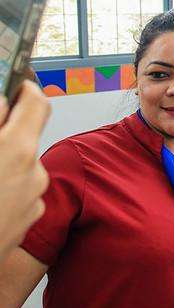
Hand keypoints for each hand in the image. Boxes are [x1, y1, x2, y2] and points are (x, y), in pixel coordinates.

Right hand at [0, 81, 50, 260]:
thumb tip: (0, 103)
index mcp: (16, 150)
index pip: (35, 104)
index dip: (24, 90)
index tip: (15, 86)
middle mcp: (34, 174)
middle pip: (23, 138)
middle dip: (3, 135)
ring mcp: (33, 200)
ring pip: (18, 166)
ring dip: (1, 164)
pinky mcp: (28, 221)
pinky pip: (17, 192)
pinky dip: (2, 188)